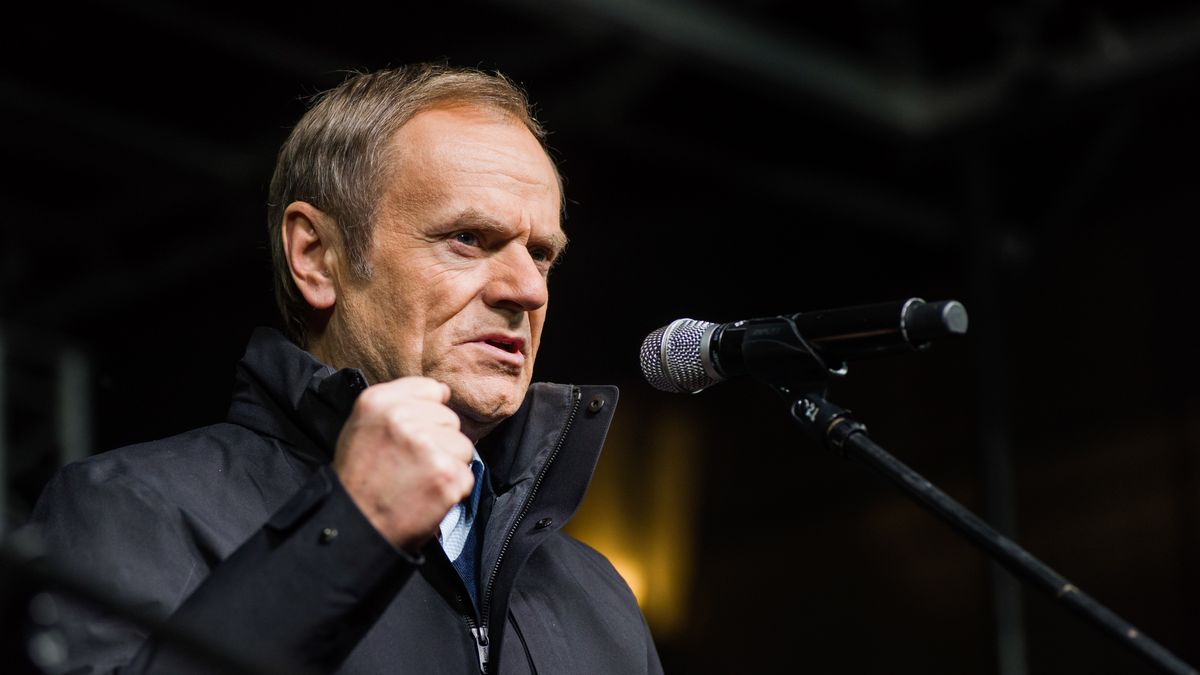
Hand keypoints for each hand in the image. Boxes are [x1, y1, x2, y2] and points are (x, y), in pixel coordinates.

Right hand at [333, 377, 474, 552]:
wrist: (355, 524)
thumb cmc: (359, 478)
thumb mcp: (363, 426)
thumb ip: (399, 403)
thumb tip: (443, 391)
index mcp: (379, 401)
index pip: (431, 389)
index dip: (427, 415)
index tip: (412, 435)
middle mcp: (402, 419)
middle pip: (450, 419)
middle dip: (438, 442)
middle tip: (409, 464)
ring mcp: (427, 446)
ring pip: (463, 446)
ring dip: (448, 465)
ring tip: (419, 480)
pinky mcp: (446, 475)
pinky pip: (466, 475)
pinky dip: (452, 490)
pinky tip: (427, 496)